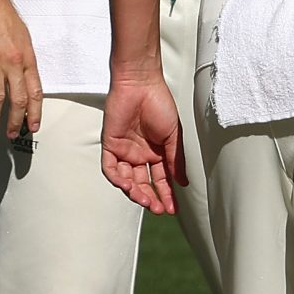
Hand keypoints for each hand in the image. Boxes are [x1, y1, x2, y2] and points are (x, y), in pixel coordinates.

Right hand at [0, 0, 38, 137]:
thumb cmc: (4, 16)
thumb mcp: (24, 37)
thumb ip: (24, 60)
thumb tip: (25, 79)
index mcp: (28, 58)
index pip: (35, 92)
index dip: (35, 112)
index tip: (33, 126)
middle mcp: (13, 63)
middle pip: (18, 99)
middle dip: (16, 120)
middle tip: (11, 133)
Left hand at [100, 74, 186, 213]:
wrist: (141, 84)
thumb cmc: (159, 103)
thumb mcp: (173, 137)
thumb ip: (176, 161)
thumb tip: (183, 183)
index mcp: (156, 152)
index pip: (161, 179)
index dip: (166, 194)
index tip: (172, 209)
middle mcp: (140, 154)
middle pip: (143, 183)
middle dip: (150, 198)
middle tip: (158, 209)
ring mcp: (124, 150)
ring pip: (127, 179)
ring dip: (135, 192)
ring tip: (145, 200)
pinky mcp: (110, 145)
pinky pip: (110, 168)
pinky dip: (117, 179)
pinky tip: (128, 186)